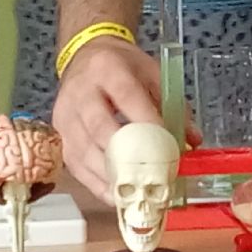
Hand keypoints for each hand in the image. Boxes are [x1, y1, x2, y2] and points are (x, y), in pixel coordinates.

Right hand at [51, 36, 200, 203]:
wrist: (85, 57)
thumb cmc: (122, 68)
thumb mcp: (151, 74)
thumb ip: (173, 105)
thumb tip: (191, 140)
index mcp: (107, 68)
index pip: (126, 94)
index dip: (145, 120)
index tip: (166, 145)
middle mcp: (80, 91)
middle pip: (99, 126)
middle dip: (125, 155)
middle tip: (151, 176)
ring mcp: (65, 115)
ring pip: (85, 151)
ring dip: (111, 176)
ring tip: (136, 192)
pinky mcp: (59, 135)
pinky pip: (76, 165)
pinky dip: (97, 184)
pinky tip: (116, 195)